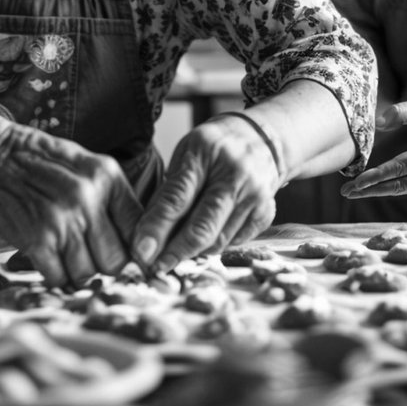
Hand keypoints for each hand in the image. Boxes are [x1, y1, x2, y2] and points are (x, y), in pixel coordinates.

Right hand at [0, 126, 143, 288]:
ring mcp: (61, 221)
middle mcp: (87, 199)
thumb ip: (116, 201)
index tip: (127, 256)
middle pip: (115, 261)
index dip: (135, 250)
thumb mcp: (91, 168)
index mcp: (106, 178)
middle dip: (106, 265)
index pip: (138, 230)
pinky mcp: (37, 240)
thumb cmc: (47, 166)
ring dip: (79, 272)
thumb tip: (142, 243)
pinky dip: (57, 275)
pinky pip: (59, 277)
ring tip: (69, 254)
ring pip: (87, 274)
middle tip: (93, 257)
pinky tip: (52, 259)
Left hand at [131, 114, 279, 273]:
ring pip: (218, 241)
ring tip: (177, 252)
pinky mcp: (266, 212)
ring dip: (193, 253)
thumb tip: (147, 236)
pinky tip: (206, 239)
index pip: (177, 199)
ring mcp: (254, 194)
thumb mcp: (185, 155)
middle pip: (202, 228)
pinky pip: (235, 242)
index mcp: (205, 152)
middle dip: (174, 253)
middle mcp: (234, 174)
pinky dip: (216, 246)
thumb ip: (168, 192)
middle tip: (155, 267)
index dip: (156, 229)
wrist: (261, 138)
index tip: (141, 253)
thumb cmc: (214, 148)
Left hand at [340, 95, 406, 198]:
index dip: (376, 177)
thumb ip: (402, 111)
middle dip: (371, 190)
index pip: (400, 168)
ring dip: (377, 191)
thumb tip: (377, 122)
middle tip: (345, 192)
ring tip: (352, 191)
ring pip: (404, 190)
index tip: (355, 183)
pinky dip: (390, 188)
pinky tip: (371, 187)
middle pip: (399, 186)